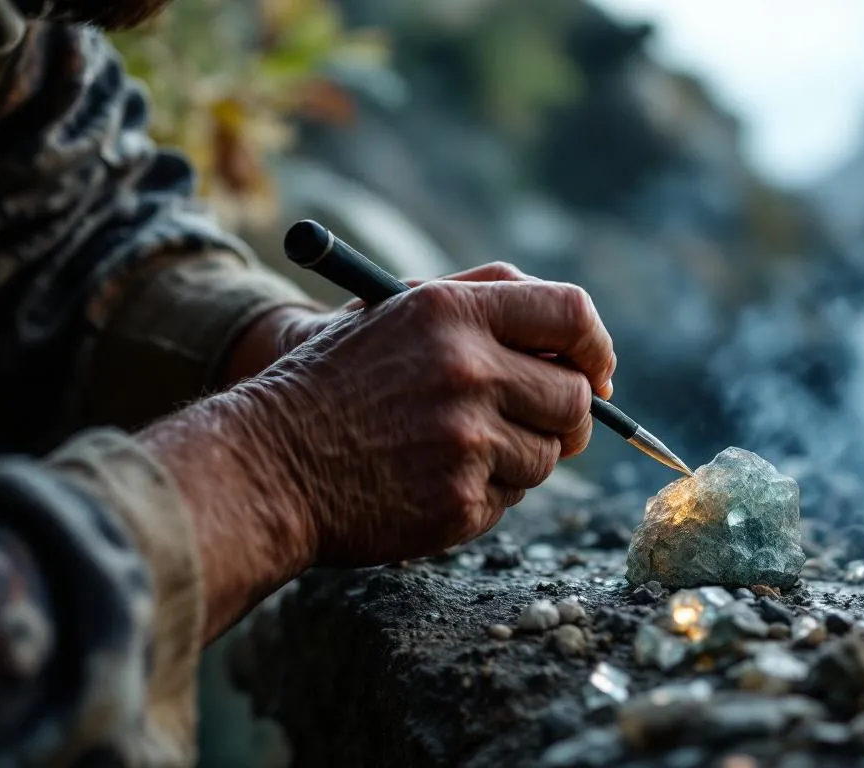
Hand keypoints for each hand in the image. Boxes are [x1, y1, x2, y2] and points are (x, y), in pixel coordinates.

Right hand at [237, 271, 614, 567]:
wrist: (266, 465)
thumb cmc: (331, 385)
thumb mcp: (392, 313)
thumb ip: (481, 305)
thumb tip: (573, 342)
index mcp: (451, 311)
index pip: (570, 314)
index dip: (596, 346)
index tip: (597, 371)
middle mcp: (467, 370)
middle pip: (574, 396)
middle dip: (564, 413)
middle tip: (537, 422)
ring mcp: (466, 440)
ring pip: (547, 454)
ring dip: (519, 456)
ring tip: (454, 450)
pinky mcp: (459, 501)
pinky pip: (510, 499)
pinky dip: (484, 493)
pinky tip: (430, 480)